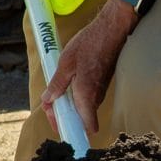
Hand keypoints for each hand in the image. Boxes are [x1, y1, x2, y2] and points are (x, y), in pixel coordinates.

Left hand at [39, 0, 132, 142]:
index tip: (59, 127)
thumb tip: (48, 101)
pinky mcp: (102, 83)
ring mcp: (101, 90)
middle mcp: (96, 96)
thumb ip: (57, 85)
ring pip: (83, 107)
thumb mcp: (66, 63)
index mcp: (87, 94)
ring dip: (69, 105)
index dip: (71, 130)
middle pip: (81, 118)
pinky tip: (66, 86)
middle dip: (64, 116)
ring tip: (53, 96)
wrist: (112, 30)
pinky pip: (87, 97)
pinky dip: (76, 96)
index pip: (87, 126)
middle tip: (49, 107)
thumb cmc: (89, 44)